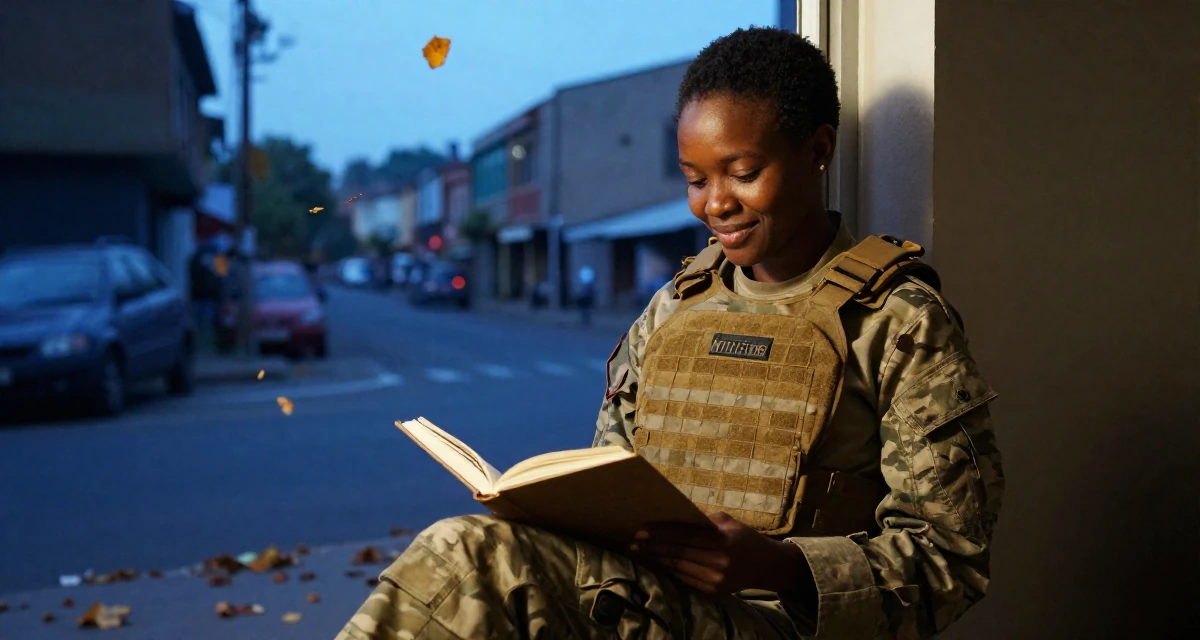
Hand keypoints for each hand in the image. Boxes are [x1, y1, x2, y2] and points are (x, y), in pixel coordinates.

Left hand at [631, 512, 810, 595]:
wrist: (767, 567)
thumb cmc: (745, 538)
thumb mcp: (728, 522)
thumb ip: (703, 521)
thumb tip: (674, 516)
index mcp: (723, 541)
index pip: (685, 535)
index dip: (661, 532)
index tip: (641, 529)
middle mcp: (719, 562)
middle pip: (678, 552)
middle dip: (653, 546)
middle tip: (633, 540)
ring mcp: (716, 580)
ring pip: (678, 567)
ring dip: (657, 559)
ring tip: (640, 551)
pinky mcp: (713, 591)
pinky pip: (685, 579)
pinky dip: (669, 570)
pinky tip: (657, 562)